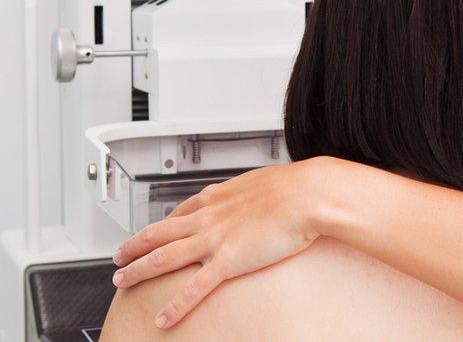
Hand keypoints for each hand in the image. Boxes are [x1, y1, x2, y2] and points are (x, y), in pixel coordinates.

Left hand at [111, 157, 331, 328]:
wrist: (307, 195)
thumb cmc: (295, 187)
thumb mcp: (264, 182)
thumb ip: (251, 192)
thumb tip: (256, 194)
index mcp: (218, 197)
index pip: (178, 212)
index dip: (158, 225)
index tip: (150, 233)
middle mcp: (208, 217)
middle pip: (158, 234)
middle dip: (133, 247)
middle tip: (118, 258)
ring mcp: (214, 240)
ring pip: (163, 258)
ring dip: (137, 271)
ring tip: (122, 282)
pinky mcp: (228, 262)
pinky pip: (194, 288)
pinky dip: (175, 305)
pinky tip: (163, 318)